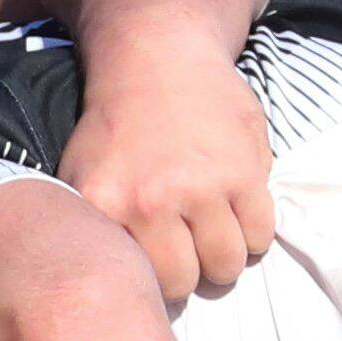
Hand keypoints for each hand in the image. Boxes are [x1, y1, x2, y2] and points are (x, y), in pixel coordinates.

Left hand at [63, 33, 275, 300]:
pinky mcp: (244, 173)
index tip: (154, 267)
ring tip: (213, 236)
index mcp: (104, 206)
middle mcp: (150, 202)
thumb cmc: (118, 125)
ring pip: (228, 265)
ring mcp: (201, 188)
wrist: (157, 57)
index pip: (136, 282)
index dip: (150, 281)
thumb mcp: (80, 173)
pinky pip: (260, 235)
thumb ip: (97, 228)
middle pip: (186, 283)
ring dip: (224, 258)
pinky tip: (235, 214)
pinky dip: (253, 233)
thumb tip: (119, 282)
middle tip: (188, 254)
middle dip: (191, 274)